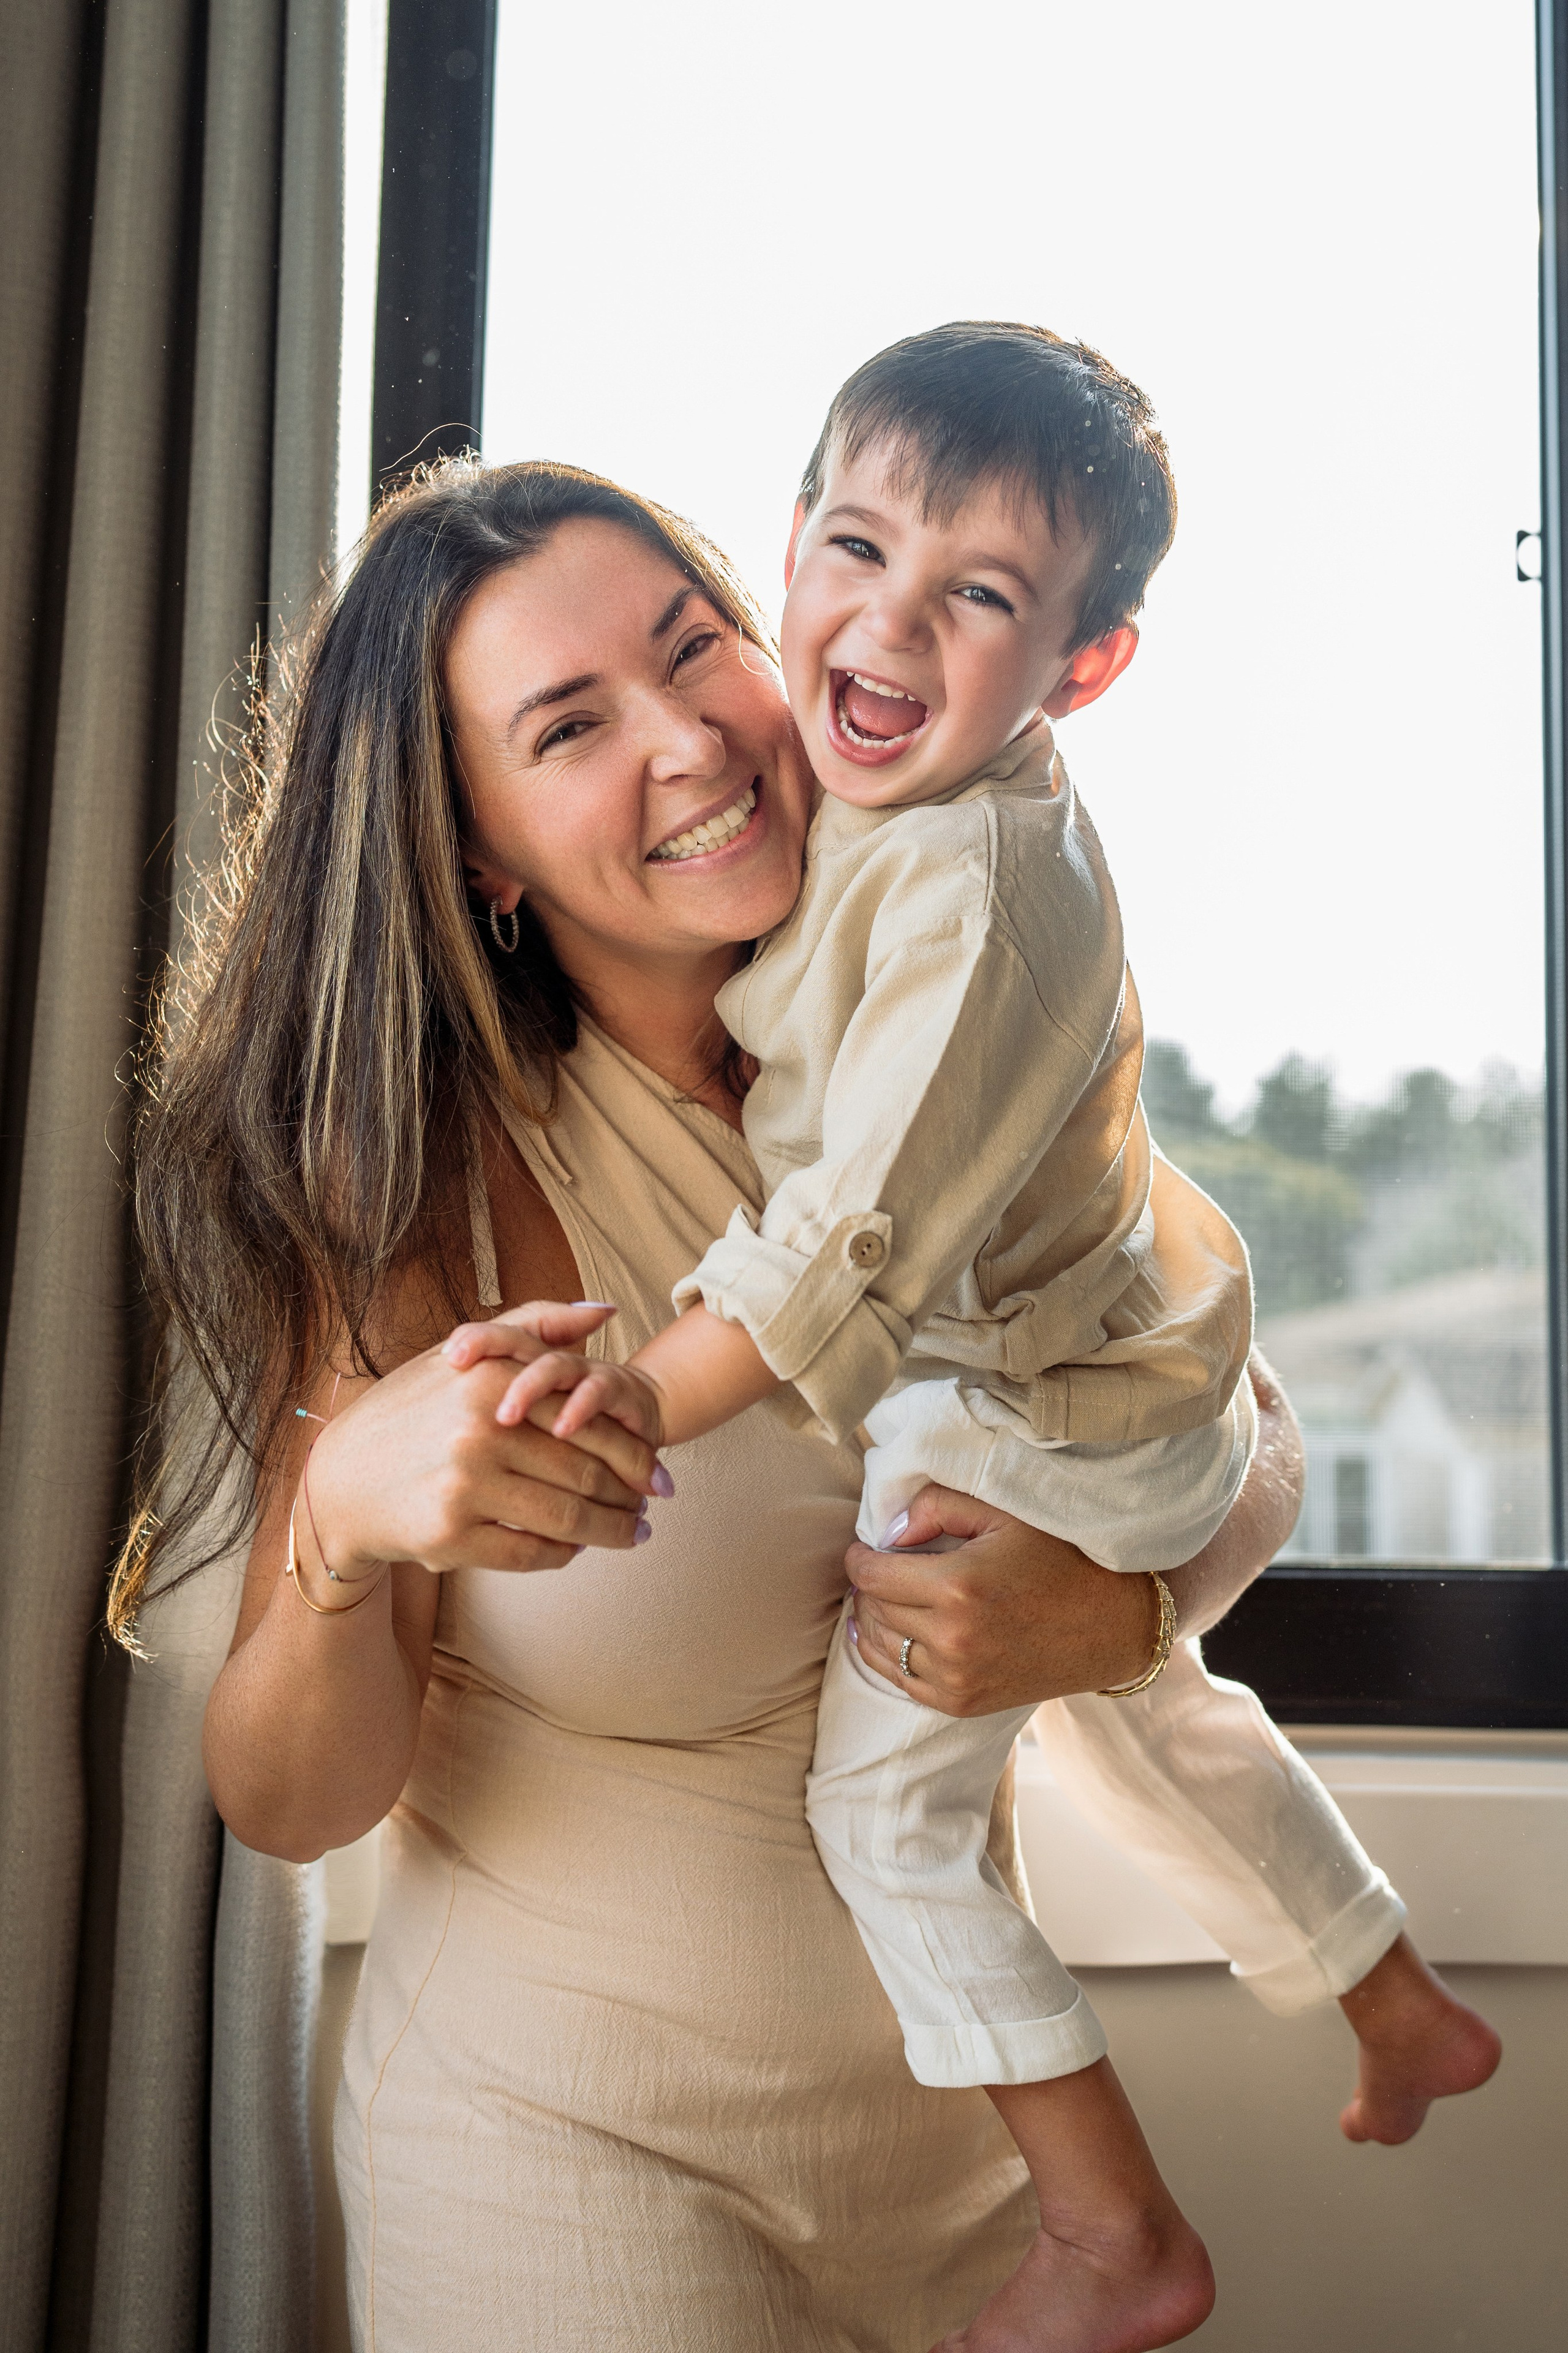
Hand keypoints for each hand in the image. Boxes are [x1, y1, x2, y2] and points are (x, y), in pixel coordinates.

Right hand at [308, 1339, 657, 1577]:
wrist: (338, 1481)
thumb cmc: (411, 1412)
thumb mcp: (464, 1355)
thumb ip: (538, 1326)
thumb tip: (606, 1311)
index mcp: (491, 1383)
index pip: (589, 1421)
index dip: (635, 1450)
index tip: (659, 1467)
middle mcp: (479, 1434)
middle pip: (585, 1473)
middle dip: (630, 1495)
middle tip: (652, 1505)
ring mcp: (463, 1489)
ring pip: (566, 1519)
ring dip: (611, 1531)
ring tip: (632, 1533)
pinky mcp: (449, 1539)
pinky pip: (531, 1554)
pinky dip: (563, 1554)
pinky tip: (577, 1549)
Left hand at [443, 1299, 667, 1450]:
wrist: (635, 1436)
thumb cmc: (566, 1435)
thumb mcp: (517, 1440)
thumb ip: (483, 1431)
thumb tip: (435, 1444)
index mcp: (525, 1364)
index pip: (492, 1340)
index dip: (472, 1340)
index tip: (445, 1356)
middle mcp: (555, 1361)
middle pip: (518, 1340)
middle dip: (489, 1345)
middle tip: (456, 1363)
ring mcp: (587, 1373)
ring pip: (555, 1364)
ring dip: (530, 1385)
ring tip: (504, 1414)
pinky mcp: (620, 1393)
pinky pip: (598, 1393)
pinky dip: (580, 1409)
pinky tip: (561, 1431)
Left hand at [848, 1486, 1158, 1716]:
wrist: (1113, 1625)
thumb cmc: (1061, 1558)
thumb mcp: (1003, 1515)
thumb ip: (937, 1507)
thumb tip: (888, 1533)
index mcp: (957, 1587)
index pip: (872, 1575)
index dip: (859, 1558)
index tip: (863, 1548)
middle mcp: (951, 1638)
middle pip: (874, 1610)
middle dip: (868, 1587)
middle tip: (876, 1570)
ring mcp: (956, 1678)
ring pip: (880, 1647)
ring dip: (873, 1621)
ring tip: (880, 1599)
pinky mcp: (963, 1703)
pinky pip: (901, 1680)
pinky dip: (887, 1656)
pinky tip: (887, 1635)